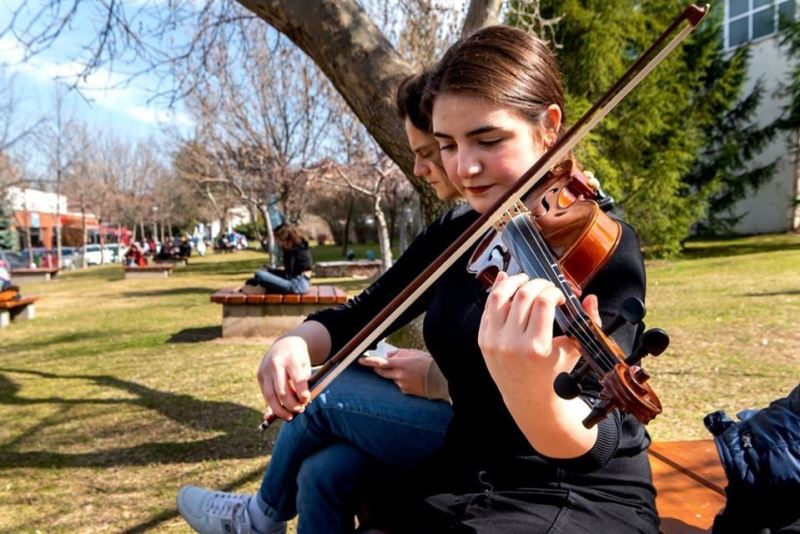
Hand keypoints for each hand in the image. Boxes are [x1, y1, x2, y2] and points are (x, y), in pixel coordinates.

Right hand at [256, 335, 312, 421]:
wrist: (285, 343)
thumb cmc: (299, 358)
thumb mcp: (305, 365)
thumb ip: (302, 383)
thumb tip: (300, 403)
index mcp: (291, 359)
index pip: (298, 380)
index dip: (303, 394)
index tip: (306, 401)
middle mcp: (276, 364)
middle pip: (282, 391)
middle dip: (292, 405)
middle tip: (300, 410)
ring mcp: (265, 370)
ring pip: (270, 396)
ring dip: (280, 410)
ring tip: (290, 417)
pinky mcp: (259, 375)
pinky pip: (265, 394)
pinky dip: (270, 406)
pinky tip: (275, 415)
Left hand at [359, 348, 432, 396]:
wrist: (441, 380)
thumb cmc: (429, 364)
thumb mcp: (414, 353)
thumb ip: (399, 353)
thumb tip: (388, 355)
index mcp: (401, 364)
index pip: (381, 362)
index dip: (369, 362)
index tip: (360, 360)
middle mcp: (399, 376)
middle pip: (382, 372)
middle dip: (380, 368)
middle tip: (384, 364)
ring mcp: (402, 385)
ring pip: (392, 379)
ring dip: (396, 375)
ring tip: (411, 372)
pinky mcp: (406, 392)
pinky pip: (399, 386)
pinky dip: (403, 382)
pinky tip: (413, 379)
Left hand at [477, 271, 601, 456]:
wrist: (528, 398)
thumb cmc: (553, 374)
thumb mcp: (573, 351)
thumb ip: (587, 323)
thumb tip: (590, 298)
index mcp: (536, 347)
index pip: (543, 302)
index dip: (553, 291)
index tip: (559, 294)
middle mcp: (512, 344)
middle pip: (523, 295)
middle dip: (537, 284)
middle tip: (546, 286)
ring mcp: (494, 341)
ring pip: (499, 297)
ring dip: (513, 282)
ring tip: (525, 280)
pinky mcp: (483, 340)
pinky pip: (487, 309)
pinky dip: (497, 293)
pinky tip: (507, 285)